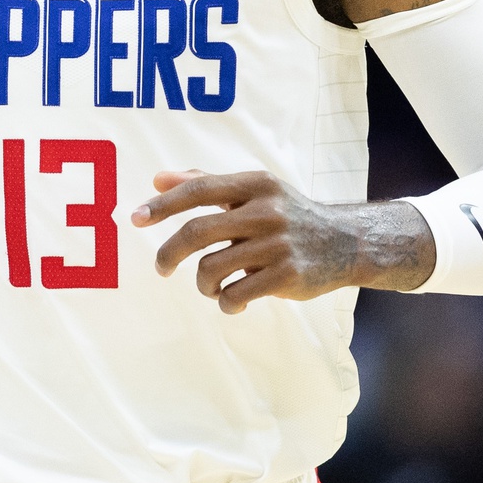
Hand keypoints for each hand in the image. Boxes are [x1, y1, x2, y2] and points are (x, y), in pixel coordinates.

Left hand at [132, 169, 434, 312]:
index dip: (163, 205)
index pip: (199, 190)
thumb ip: (206, 183)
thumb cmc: (288, 215)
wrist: (347, 243)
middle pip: (197, 233)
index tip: (136, 218)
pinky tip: (234, 300)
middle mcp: (265, 210)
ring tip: (212, 286)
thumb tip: (158, 179)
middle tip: (161, 267)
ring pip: (212, 269)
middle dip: (169, 253)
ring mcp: (277, 245)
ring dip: (203, 284)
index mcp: (254, 184)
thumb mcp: (254, 191)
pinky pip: (235, 295)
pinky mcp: (287, 276)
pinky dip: (226, 302)